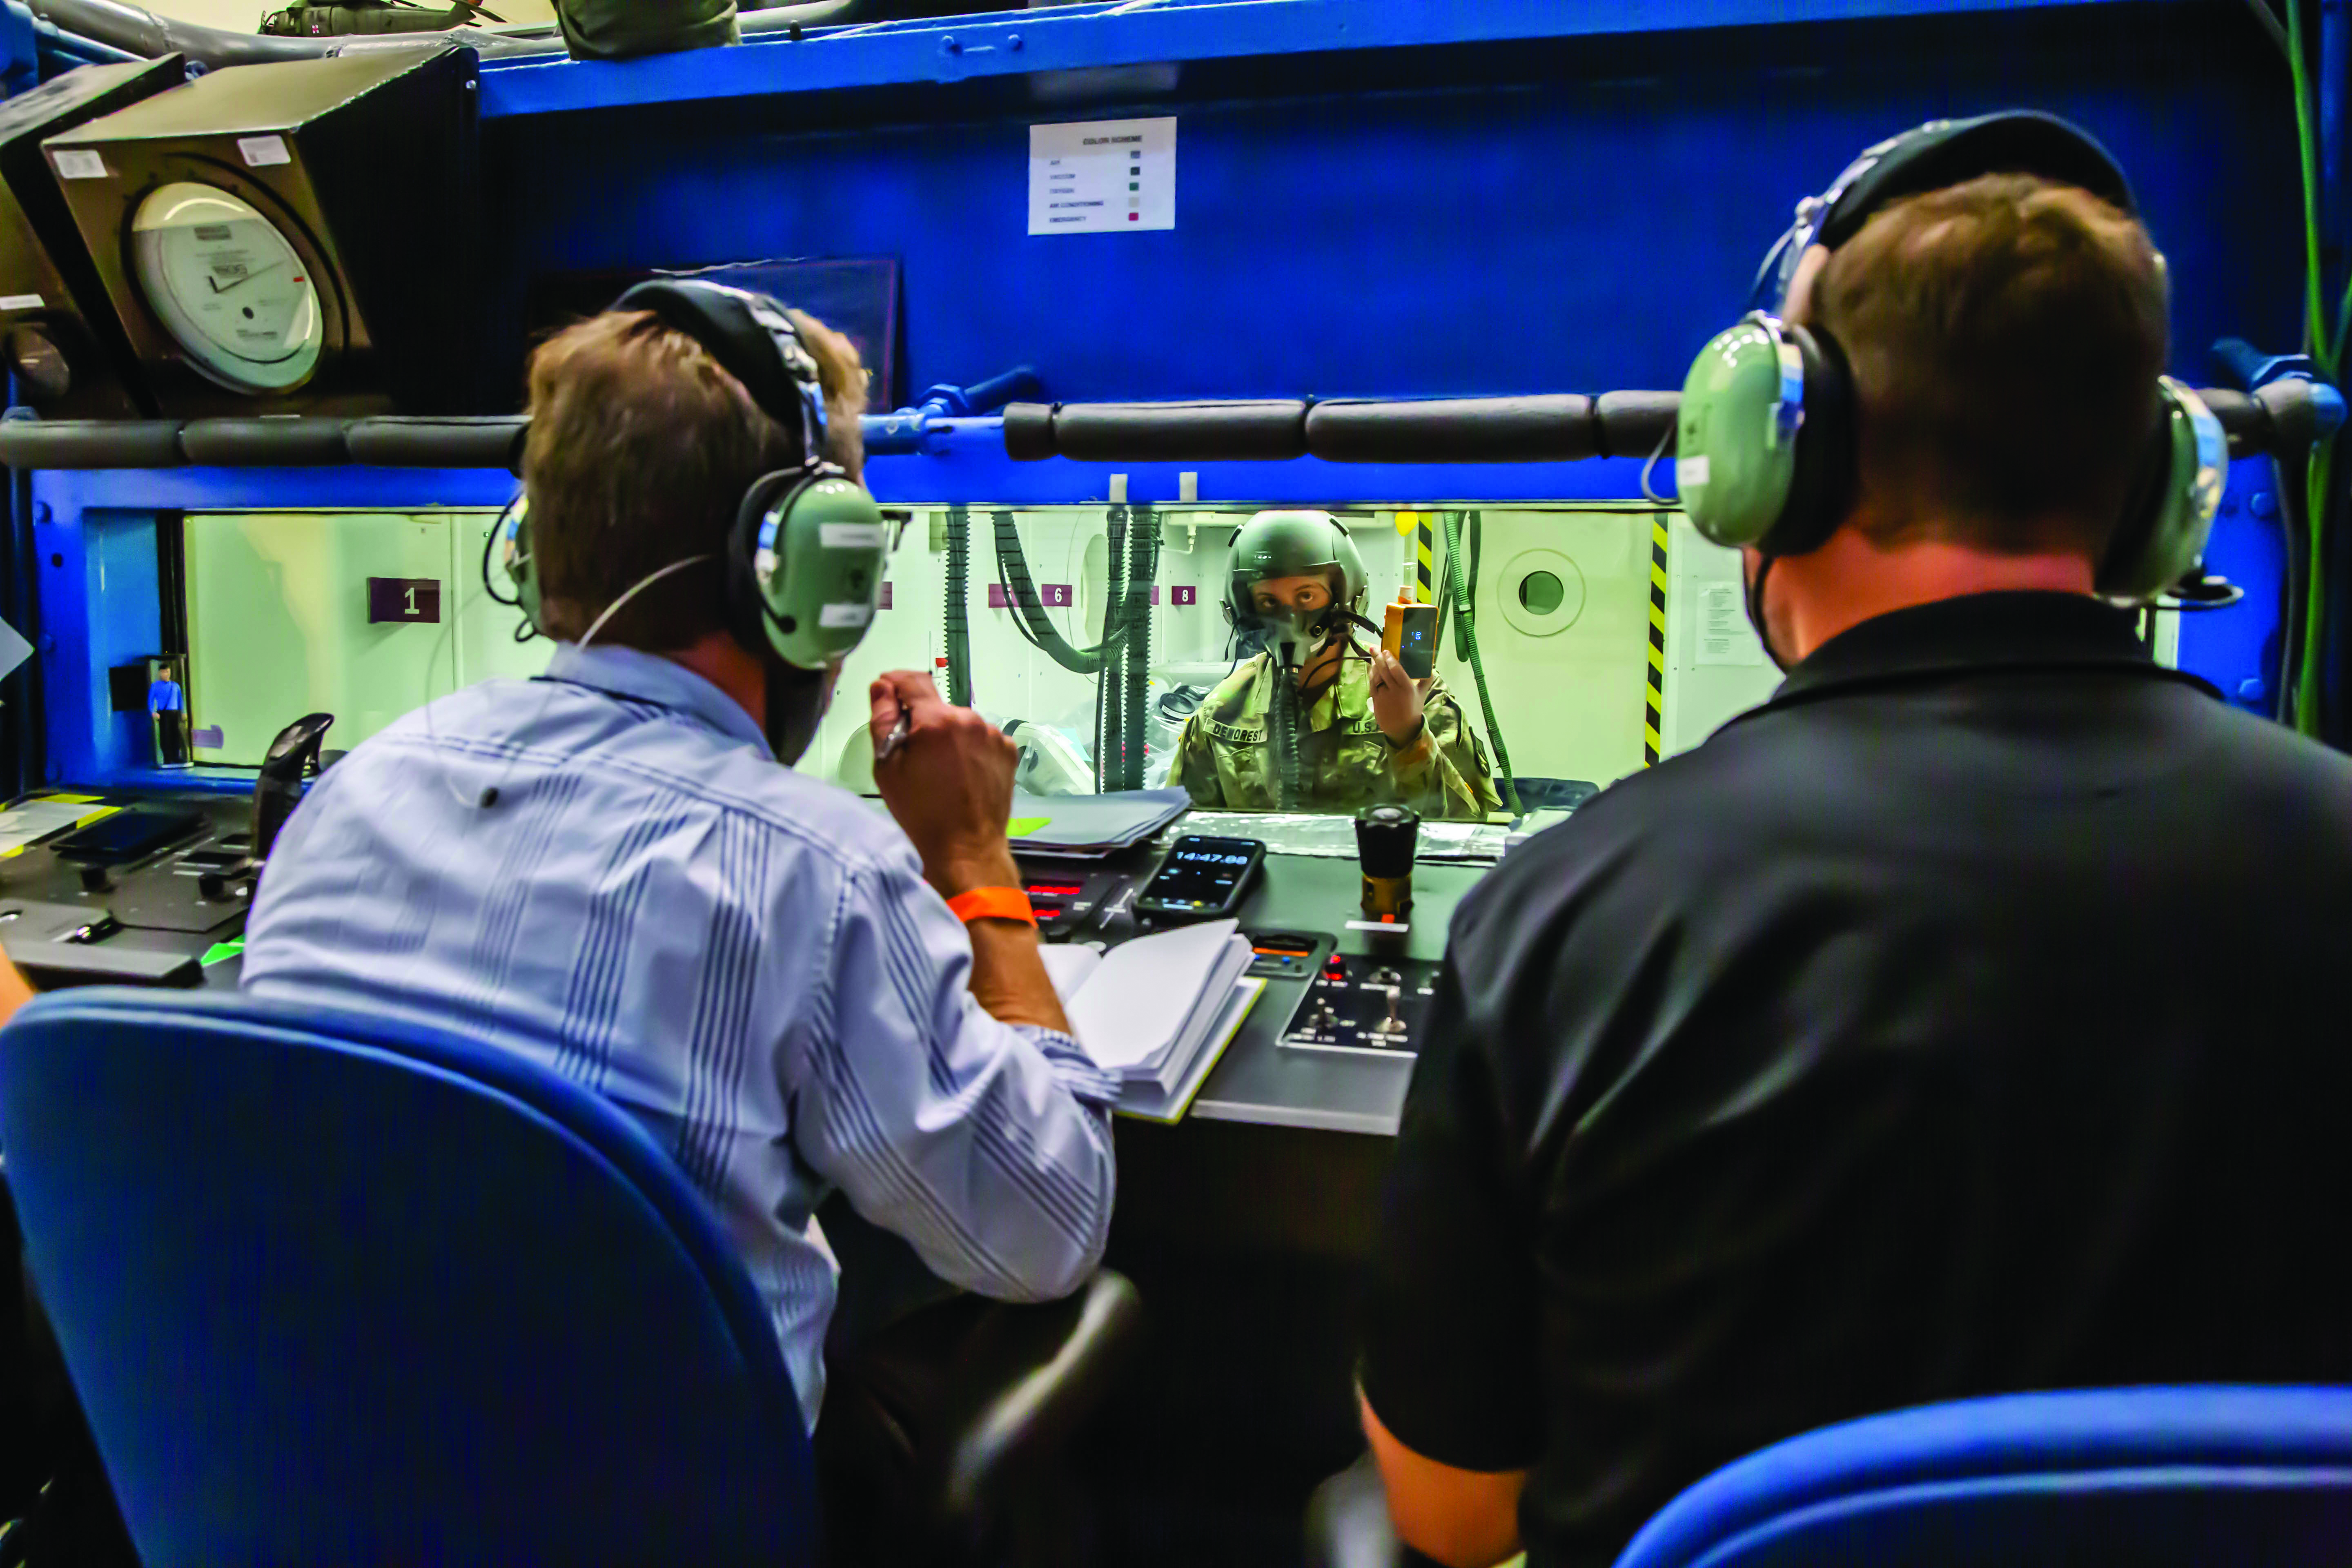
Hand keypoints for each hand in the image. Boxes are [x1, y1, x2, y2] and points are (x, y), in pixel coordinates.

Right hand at [869, 670, 1020, 895]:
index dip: (895, 681)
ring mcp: (993, 735)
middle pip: (937, 706)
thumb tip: (882, 688)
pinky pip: (980, 737)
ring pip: (959, 722)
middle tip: (912, 753)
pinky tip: (960, 774)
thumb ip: (882, 719)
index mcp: (936, 722)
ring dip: (947, 735)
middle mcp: (969, 721)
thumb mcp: (887, 767)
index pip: (912, 680)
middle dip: (921, 720)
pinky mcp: (1007, 750)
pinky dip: (968, 748)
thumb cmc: (923, 815)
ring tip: (940, 771)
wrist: (967, 848)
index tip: (888, 688)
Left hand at [1369, 649, 1429, 746]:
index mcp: (1406, 688)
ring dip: (1374, 665)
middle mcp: (1394, 691)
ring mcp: (1383, 695)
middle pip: (1384, 670)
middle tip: (1375, 647)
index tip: (1387, 651)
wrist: (1401, 728)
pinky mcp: (1375, 699)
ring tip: (1373, 656)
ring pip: (1376, 676)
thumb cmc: (1412, 709)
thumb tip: (1430, 668)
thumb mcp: (1422, 695)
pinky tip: (1372, 668)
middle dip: (1379, 657)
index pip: (1396, 670)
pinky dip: (1371, 675)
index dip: (1390, 659)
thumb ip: (1426, 681)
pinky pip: (1372, 684)